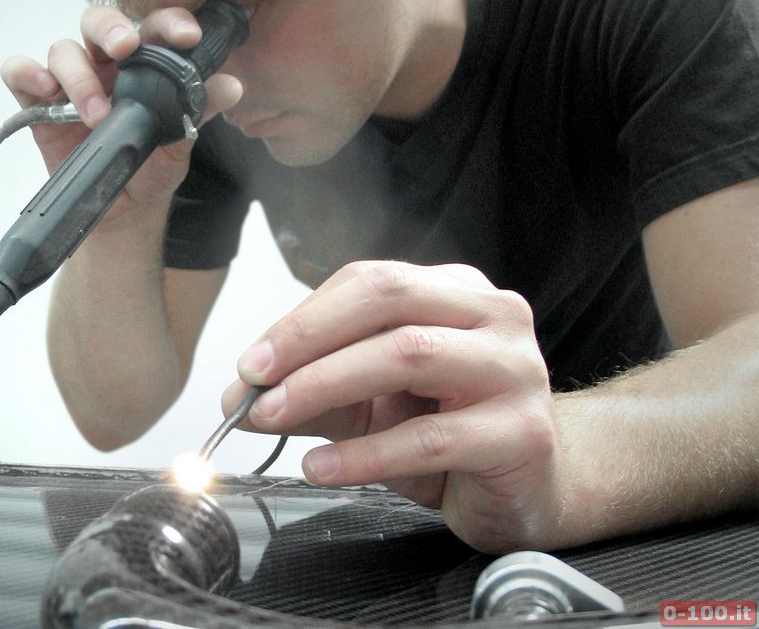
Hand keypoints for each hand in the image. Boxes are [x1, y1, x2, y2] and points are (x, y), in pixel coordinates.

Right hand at [0, 5, 242, 224]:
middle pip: (98, 21)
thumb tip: (232, 86)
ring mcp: (71, 80)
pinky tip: (43, 89)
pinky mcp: (39, 103)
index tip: (188, 36)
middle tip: (127, 47)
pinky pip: (19, 72)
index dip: (169, 22)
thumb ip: (201, 109)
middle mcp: (105, 63)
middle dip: (112, 29)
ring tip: (96, 113)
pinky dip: (26, 72)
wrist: (125, 209)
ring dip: (78, 76)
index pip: (153, 26)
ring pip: (63, 50)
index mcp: (144, 61)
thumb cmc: (153, 164)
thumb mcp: (182, 140)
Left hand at [222, 260, 566, 552]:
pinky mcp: (523, 432)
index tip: (251, 362)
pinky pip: (430, 437)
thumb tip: (239, 398)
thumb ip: (314, 392)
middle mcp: (492, 314)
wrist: (533, 490)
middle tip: (254, 382)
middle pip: (389, 299)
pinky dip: (364, 453)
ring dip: (326, 384)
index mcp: (454, 291)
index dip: (302, 319)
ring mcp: (514, 368)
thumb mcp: (372, 405)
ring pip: (409, 354)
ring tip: (273, 417)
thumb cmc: (450, 433)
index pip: (368, 282)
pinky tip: (321, 467)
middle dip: (308, 338)